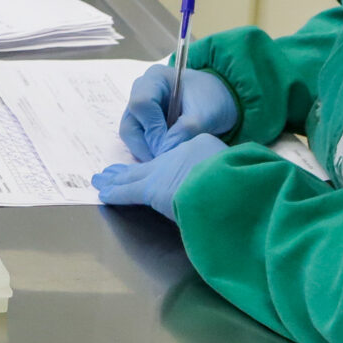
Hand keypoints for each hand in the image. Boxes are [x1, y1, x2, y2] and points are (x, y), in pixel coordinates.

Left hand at [92, 134, 228, 218]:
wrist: (228, 180)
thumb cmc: (240, 175)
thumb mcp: (240, 165)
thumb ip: (228, 172)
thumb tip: (232, 184)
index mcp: (199, 148)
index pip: (175, 158)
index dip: (164, 164)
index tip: (156, 166)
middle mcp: (176, 155)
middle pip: (149, 165)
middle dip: (129, 169)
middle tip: (112, 170)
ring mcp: (162, 172)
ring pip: (132, 176)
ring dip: (115, 179)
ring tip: (101, 179)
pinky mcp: (152, 189)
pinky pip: (126, 191)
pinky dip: (114, 193)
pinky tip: (102, 194)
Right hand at [119, 65, 237, 160]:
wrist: (218, 102)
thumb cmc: (213, 100)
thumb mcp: (206, 114)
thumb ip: (185, 130)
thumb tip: (163, 152)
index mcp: (154, 79)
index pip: (141, 104)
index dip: (153, 128)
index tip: (172, 144)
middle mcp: (139, 93)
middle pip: (130, 124)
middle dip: (148, 145)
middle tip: (169, 159)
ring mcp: (137, 110)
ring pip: (131, 136)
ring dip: (148, 152)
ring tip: (169, 159)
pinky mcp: (140, 125)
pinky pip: (137, 142)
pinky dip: (151, 152)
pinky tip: (167, 156)